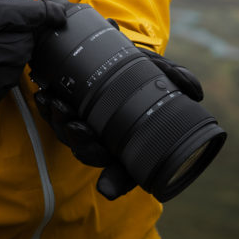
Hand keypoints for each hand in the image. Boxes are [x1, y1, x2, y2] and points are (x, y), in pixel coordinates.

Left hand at [34, 47, 203, 199]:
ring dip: (58, 121)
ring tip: (55, 103)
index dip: (115, 182)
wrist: (120, 52)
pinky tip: (44, 95)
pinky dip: (47, 107)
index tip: (106, 187)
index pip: (124, 173)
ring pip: (67, 135)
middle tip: (74, 125)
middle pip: (89, 153)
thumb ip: (176, 78)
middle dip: (79, 141)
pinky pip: (53, 115)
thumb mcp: (161, 70)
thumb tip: (195, 91)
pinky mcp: (66, 110)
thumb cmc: (142, 70)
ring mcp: (83, 127)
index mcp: (129, 143)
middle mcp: (105, 140)